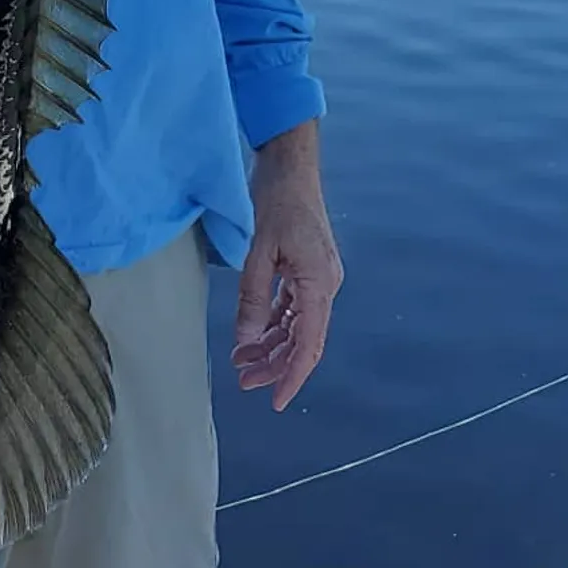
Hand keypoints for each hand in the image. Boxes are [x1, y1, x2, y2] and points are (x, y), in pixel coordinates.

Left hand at [232, 119, 342, 412]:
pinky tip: (252, 337)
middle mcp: (326, 285)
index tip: (276, 403)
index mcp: (319, 282)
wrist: (290, 164)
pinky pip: (294, 308)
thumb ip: (252, 299)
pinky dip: (274, 324)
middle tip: (243, 382)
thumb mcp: (257, 251)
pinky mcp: (308, 269)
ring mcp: (319, 277)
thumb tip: (247, 344)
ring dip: (272, 346)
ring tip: (241, 362)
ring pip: (298, 327)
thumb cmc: (274, 200)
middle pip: (304, 340)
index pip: (309, 344)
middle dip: (275, 365)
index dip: (292, 377)